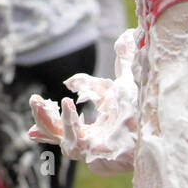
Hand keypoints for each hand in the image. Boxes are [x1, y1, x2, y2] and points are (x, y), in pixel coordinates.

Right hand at [28, 33, 138, 172]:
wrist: (153, 131)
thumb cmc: (141, 113)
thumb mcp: (127, 83)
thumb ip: (123, 61)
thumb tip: (126, 34)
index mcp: (90, 129)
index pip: (65, 121)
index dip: (52, 111)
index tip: (40, 100)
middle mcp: (86, 139)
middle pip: (55, 130)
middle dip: (41, 115)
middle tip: (34, 99)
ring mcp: (86, 148)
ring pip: (56, 134)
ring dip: (45, 117)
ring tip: (37, 100)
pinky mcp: (90, 153)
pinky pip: (71, 138)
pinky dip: (68, 120)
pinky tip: (65, 103)